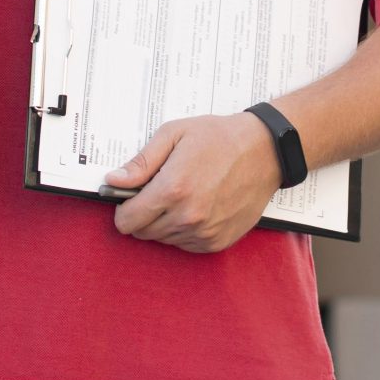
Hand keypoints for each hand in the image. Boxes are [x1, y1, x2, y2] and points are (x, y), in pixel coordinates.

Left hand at [106, 112, 281, 253]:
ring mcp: (204, 232)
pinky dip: (184, 230)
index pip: (126, 221)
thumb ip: (141, 162)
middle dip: (142, 214)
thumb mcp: (174, 135)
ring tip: (182, 195)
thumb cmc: (218, 138)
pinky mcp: (218, 241)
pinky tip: (196, 206)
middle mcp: (187, 217)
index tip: (130, 197)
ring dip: (164, 223)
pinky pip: (186, 245)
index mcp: (172, 190)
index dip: (123, 208)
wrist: (265, 151)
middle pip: (142, 233)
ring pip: (164, 240)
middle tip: (158, 192)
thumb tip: (114, 180)